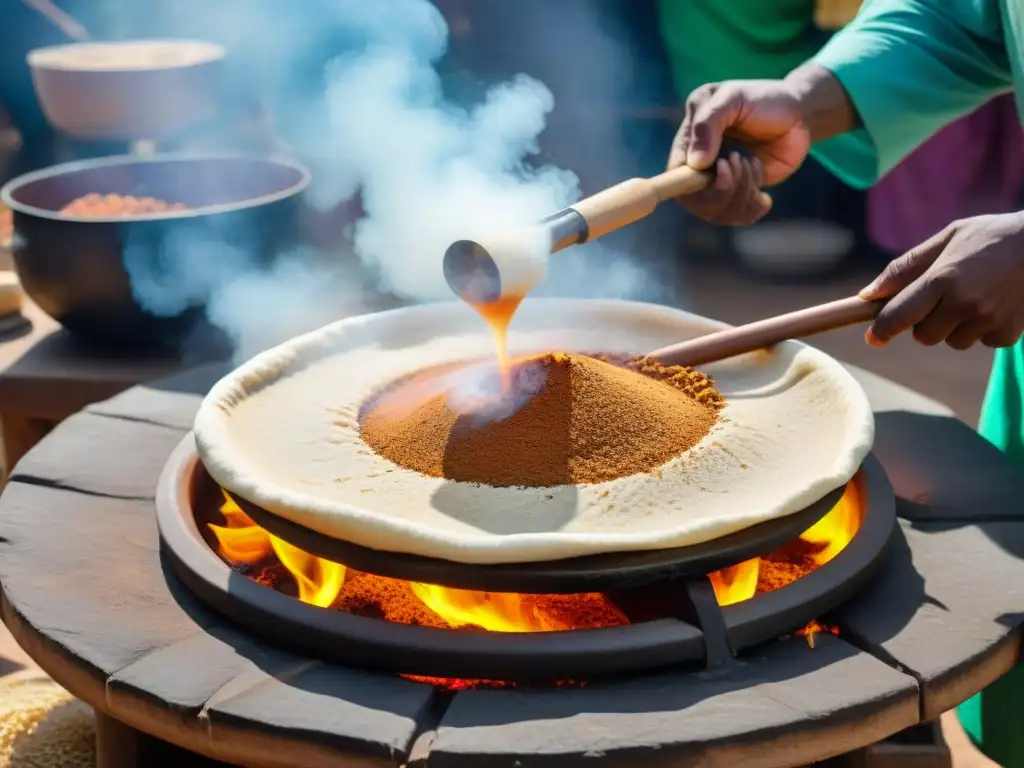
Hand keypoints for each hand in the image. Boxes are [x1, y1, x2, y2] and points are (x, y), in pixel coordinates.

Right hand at [668, 79, 811, 225]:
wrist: (800, 113)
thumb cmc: (764, 98)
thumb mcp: (733, 97)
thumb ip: (707, 123)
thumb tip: (695, 163)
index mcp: (689, 139)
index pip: (675, 175)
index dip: (692, 182)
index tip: (722, 165)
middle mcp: (700, 164)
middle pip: (696, 201)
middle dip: (723, 189)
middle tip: (743, 160)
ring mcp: (720, 181)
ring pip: (718, 211)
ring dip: (742, 191)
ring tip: (754, 163)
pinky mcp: (741, 193)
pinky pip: (738, 216)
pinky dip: (753, 206)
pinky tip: (764, 194)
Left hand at [860, 213, 1023, 349]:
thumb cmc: (992, 236)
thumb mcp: (948, 238)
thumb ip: (906, 267)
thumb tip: (869, 294)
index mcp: (942, 278)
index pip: (898, 315)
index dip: (882, 330)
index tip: (873, 338)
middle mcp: (963, 302)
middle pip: (923, 337)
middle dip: (924, 324)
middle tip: (940, 300)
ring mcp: (988, 319)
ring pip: (953, 341)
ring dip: (955, 327)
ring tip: (974, 296)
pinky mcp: (1009, 332)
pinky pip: (982, 342)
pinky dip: (984, 329)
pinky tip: (997, 304)